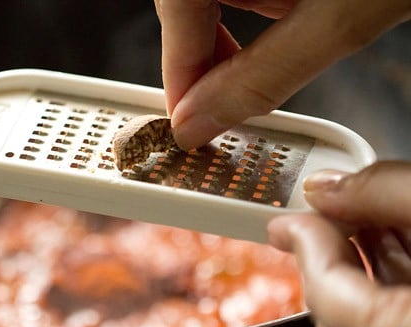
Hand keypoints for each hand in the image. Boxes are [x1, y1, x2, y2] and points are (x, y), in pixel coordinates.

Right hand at [154, 0, 410, 149]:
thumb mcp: (337, 19)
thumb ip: (258, 79)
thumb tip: (201, 122)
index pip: (176, 19)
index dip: (181, 82)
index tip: (189, 127)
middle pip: (192, 8)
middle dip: (218, 57)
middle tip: (237, 97)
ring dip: (252, 28)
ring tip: (306, 28)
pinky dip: (272, 4)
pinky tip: (309, 6)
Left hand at [268, 161, 410, 326]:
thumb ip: (387, 193)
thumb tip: (331, 188)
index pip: (324, 291)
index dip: (304, 241)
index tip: (289, 219)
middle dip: (324, 274)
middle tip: (331, 227)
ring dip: (358, 288)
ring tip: (372, 236)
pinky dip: (388, 308)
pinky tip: (403, 264)